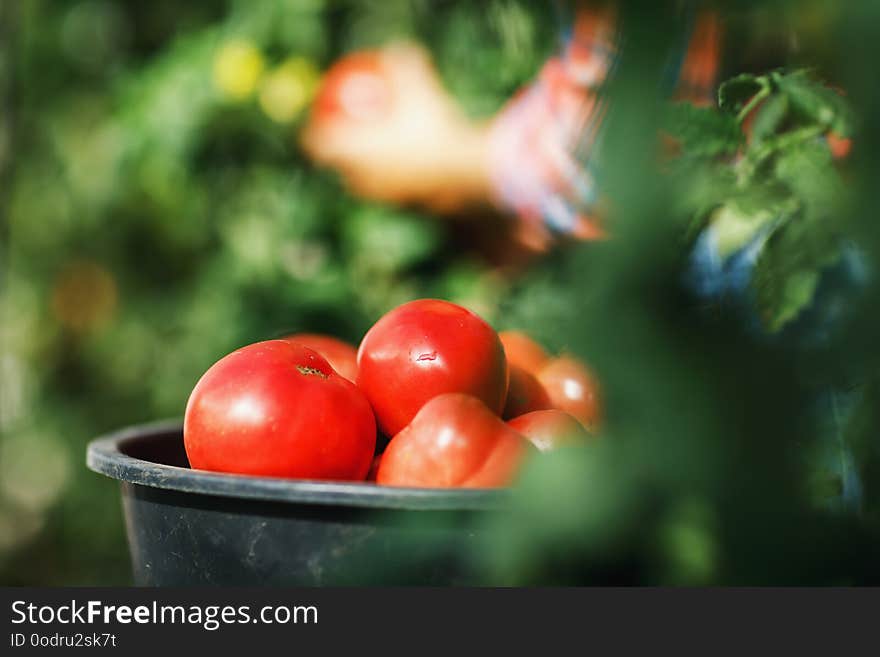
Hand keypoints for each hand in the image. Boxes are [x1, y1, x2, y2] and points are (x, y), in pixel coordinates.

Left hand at [301, 43, 491, 212]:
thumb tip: (397, 50)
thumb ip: (403, 65)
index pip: (317, 145)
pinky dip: (397, 182)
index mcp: (351, 152)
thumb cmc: (434, 128)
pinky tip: (414, 169)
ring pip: (369, 185)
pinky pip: (395, 193)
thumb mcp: (419, 87)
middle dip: (343, 157)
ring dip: (371, 172)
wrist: (462, 173)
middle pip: (342, 170)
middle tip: (350, 140)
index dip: (312, 136)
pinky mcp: (405, 209)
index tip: (316, 127)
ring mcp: (383, 199)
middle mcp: (362, 181)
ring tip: (382, 157)